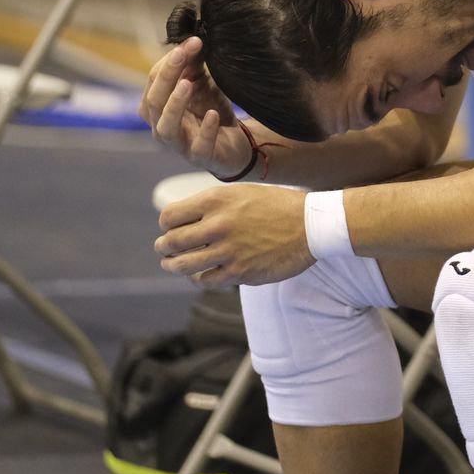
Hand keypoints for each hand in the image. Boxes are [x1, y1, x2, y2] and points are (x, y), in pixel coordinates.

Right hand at [139, 36, 249, 174]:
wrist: (236, 144)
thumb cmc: (211, 111)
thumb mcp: (202, 84)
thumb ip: (193, 65)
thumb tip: (191, 40)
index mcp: (156, 107)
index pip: (153, 81)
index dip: (169, 60)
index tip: (192, 41)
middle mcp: (161, 127)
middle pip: (154, 102)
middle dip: (167, 76)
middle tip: (181, 54)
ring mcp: (179, 146)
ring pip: (166, 128)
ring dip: (174, 104)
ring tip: (186, 84)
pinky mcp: (201, 158)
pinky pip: (199, 148)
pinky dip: (205, 131)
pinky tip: (212, 115)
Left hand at [154, 183, 314, 287]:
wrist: (310, 225)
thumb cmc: (277, 206)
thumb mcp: (241, 193)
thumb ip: (213, 205)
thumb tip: (184, 220)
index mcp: (216, 200)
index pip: (169, 217)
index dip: (166, 225)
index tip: (171, 229)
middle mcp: (218, 225)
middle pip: (171, 242)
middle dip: (164, 247)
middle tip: (165, 249)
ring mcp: (228, 251)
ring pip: (182, 265)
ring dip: (173, 266)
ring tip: (173, 264)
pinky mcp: (239, 272)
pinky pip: (205, 280)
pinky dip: (197, 278)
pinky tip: (200, 274)